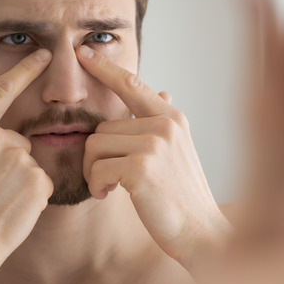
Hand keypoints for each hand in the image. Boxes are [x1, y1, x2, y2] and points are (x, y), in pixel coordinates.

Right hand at [0, 49, 53, 276]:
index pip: (2, 90)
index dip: (26, 69)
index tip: (44, 54)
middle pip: (16, 138)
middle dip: (8, 158)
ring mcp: (18, 159)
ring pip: (29, 161)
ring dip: (20, 178)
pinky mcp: (37, 180)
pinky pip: (41, 181)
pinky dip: (32, 194)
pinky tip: (12, 208)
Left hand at [77, 45, 230, 274]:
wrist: (202, 232)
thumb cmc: (184, 196)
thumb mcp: (179, 151)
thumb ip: (163, 123)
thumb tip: (163, 91)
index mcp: (172, 118)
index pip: (132, 84)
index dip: (104, 67)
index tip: (82, 51)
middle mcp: (164, 125)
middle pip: (102, 127)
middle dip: (96, 156)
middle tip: (108, 179)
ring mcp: (154, 144)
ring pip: (95, 146)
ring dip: (94, 172)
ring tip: (111, 188)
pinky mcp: (141, 167)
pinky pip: (97, 169)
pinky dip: (96, 186)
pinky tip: (110, 195)